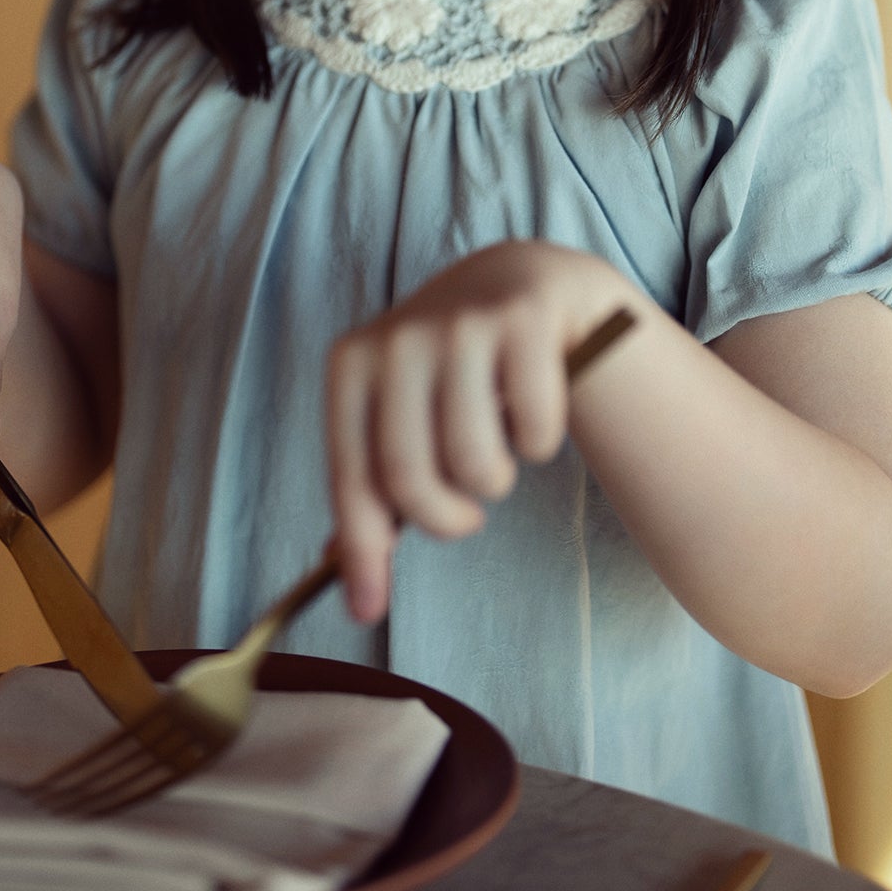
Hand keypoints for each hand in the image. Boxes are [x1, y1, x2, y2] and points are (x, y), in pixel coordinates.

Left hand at [325, 240, 631, 622]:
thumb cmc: (449, 370)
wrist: (519, 281)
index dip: (362, 552)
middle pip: (410, 479)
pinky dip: (540, 443)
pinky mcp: (525, 320)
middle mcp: (399, 337)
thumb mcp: (397, 412)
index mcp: (352, 363)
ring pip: (478, 465)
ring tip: (495, 449)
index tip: (367, 609)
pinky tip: (532, 408)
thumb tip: (354, 591)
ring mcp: (462, 323)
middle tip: (465, 516)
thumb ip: (373, 490)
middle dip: (446, 521)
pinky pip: (536, 434)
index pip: (352, 478)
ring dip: (495, 482)